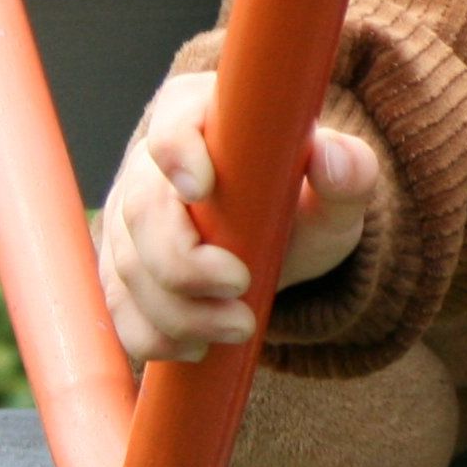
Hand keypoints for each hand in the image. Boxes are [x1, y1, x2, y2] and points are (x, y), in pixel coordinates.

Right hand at [96, 70, 377, 362]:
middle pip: (141, 210)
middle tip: (240, 286)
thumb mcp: (340, 186)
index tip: (201, 190)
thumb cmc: (307, 199)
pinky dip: (152, 335)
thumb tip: (330, 156)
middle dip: (185, 261)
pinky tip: (195, 348)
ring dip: (178, 308)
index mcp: (200, 118)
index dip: (176, 153)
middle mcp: (150, 168)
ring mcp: (127, 222)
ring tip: (238, 326)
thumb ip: (348, 169)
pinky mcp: (121, 271)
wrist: (285, 241)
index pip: (172, 123)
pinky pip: (119, 308)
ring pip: (128, 266)